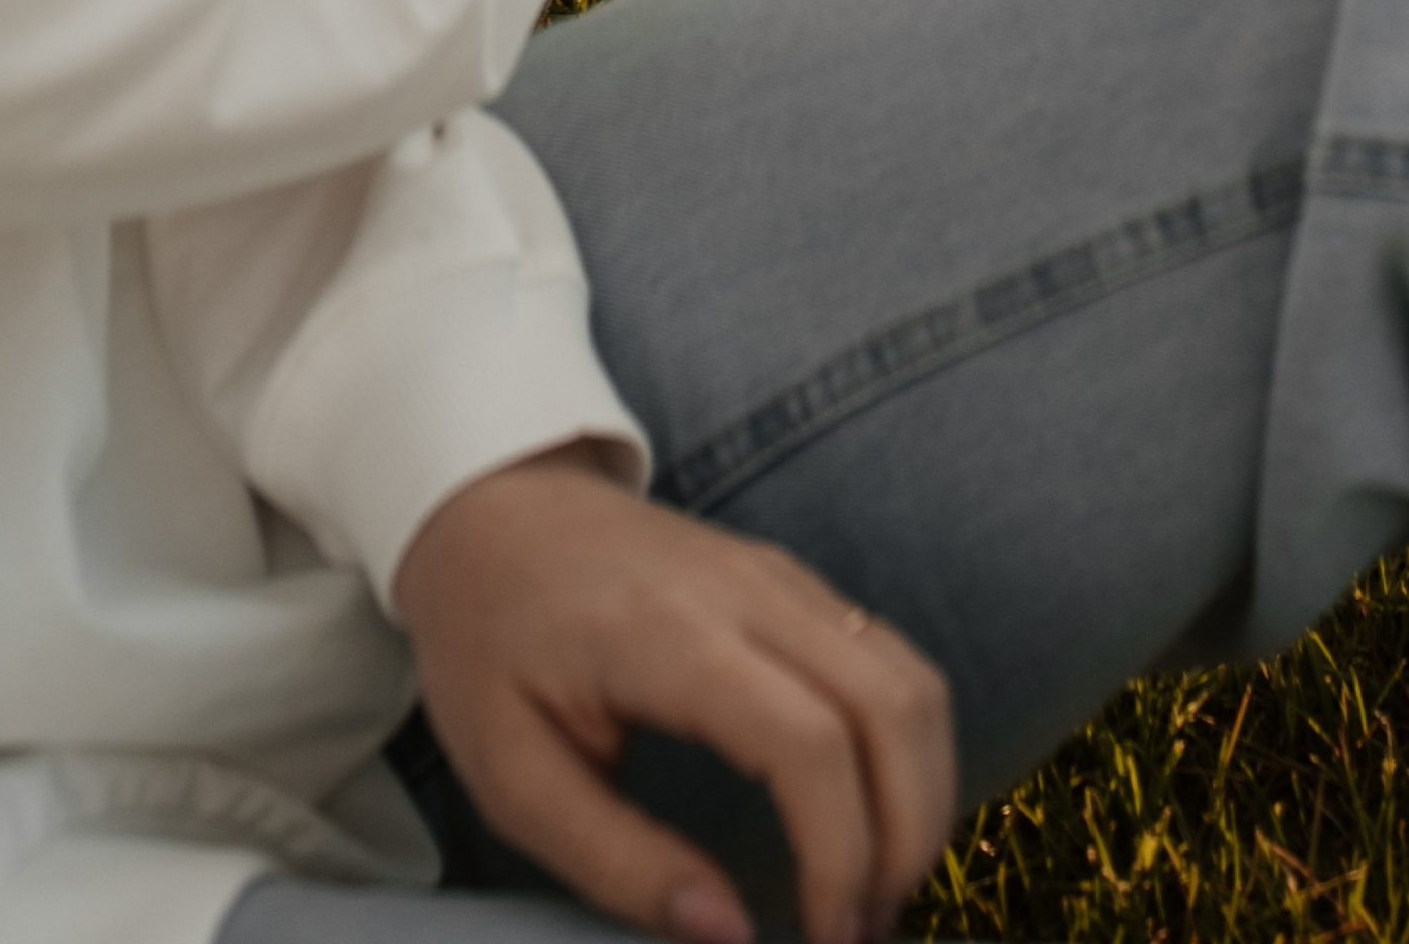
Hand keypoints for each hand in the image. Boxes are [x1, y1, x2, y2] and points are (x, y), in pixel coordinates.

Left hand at [394, 450, 954, 943]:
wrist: (486, 507)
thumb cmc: (489, 641)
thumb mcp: (512, 774)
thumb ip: (619, 861)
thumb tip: (730, 935)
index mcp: (671, 636)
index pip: (809, 744)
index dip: (839, 856)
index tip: (822, 939)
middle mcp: (748, 591)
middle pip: (892, 708)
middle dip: (906, 837)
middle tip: (859, 928)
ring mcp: (780, 575)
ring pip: (912, 679)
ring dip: (922, 792)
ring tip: (872, 882)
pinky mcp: (793, 580)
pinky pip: (890, 658)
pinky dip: (907, 746)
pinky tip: (868, 813)